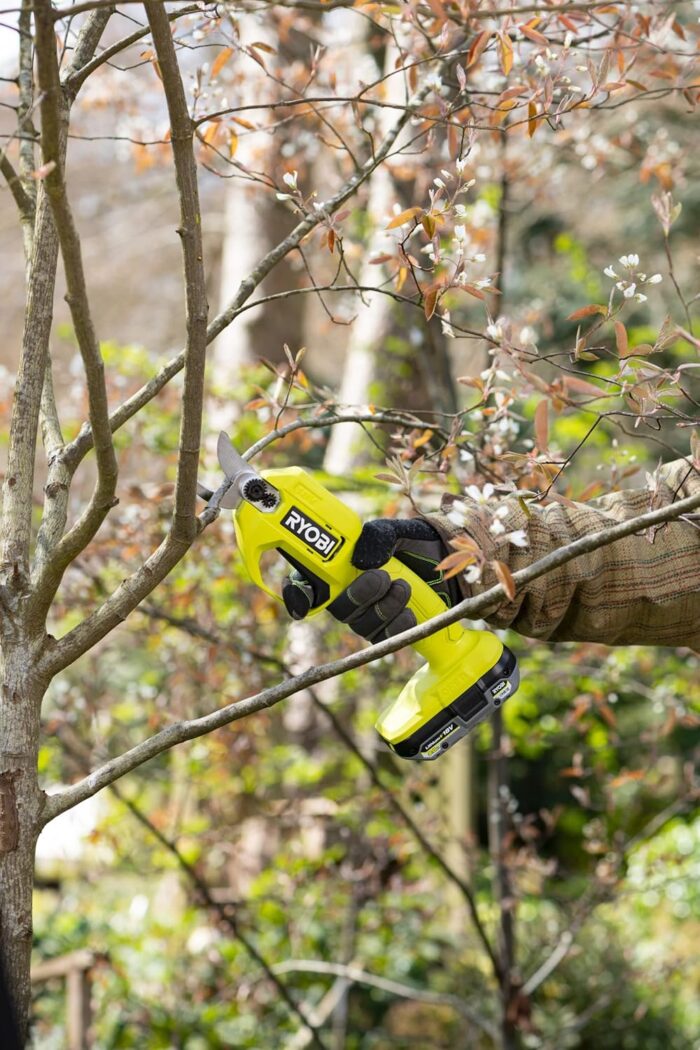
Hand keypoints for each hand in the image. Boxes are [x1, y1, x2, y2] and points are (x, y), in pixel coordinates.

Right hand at [282, 518, 459, 641]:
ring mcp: (368, 616)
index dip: (298, 596)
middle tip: (382, 577)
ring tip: (403, 587)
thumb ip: (376, 537)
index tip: (303, 604)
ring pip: (363, 626)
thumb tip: (360, 559)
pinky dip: (399, 625)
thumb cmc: (411, 544)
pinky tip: (410, 610)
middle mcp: (348, 595)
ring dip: (385, 608)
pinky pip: (385, 640)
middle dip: (360, 596)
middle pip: (339, 610)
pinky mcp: (389, 632)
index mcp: (339, 569)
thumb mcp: (394, 532)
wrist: (445, 561)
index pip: (306, 585)